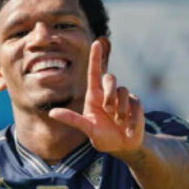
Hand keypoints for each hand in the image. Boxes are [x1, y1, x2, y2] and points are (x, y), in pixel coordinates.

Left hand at [48, 40, 143, 155]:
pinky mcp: (136, 105)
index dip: (95, 58)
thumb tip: (52, 113)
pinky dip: (132, 118)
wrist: (124, 146)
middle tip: (109, 110)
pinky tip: (129, 129)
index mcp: (94, 96)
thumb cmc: (103, 137)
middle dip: (110, 93)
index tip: (96, 43)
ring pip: (123, 90)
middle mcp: (109, 94)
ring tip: (119, 122)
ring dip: (121, 108)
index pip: (94, 72)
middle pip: (111, 78)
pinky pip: (135, 104)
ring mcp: (123, 99)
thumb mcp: (88, 129)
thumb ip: (73, 120)